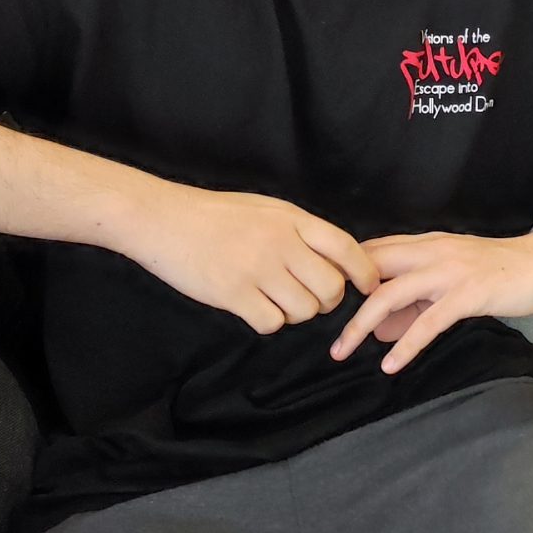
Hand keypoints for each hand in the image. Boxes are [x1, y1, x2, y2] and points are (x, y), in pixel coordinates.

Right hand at [119, 185, 377, 334]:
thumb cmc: (215, 215)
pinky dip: (267, 322)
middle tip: (311, 299)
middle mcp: (280, 243)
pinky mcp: (233, 294)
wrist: (163, 220)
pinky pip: (272, 323)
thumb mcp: (266, 209)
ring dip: (295, 312)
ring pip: (304, 310)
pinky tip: (254, 308)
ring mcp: (257, 269)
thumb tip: (334, 258)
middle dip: (327, 300)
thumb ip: (299, 231)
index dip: (363, 271)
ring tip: (275, 300)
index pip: (345, 247)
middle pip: (330, 288)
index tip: (368, 286)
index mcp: (292, 219)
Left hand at [329, 228, 532, 374]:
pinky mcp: (470, 293)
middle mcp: (432, 251)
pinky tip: (392, 364)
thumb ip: (417, 301)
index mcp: (426, 244)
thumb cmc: (502, 272)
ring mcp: (450, 271)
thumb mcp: (453, 281)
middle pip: (370, 269)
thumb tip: (380, 330)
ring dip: (361, 324)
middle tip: (317, 330)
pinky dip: (407, 344)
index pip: (371, 252)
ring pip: (392, 292)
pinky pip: (429, 320)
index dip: (342, 275)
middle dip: (339, 299)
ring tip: (342, 351)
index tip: (320, 301)